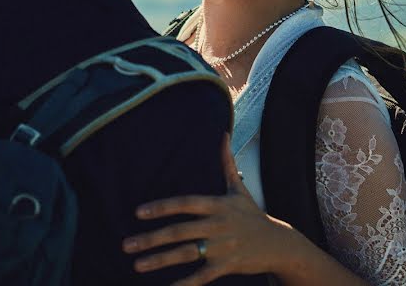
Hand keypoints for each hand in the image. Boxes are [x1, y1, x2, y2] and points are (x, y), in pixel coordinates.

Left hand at [123, 133, 299, 284]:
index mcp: (218, 205)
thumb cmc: (252, 215)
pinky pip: (201, 277)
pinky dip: (184, 284)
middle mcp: (218, 225)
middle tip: (126, 245)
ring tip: (137, 265)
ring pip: (186, 254)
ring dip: (160, 260)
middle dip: (151, 239)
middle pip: (180, 231)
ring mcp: (222, 247)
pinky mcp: (227, 266)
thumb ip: (227, 163)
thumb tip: (222, 135)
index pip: (186, 203)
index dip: (162, 207)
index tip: (139, 212)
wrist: (278, 244)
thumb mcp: (239, 189)